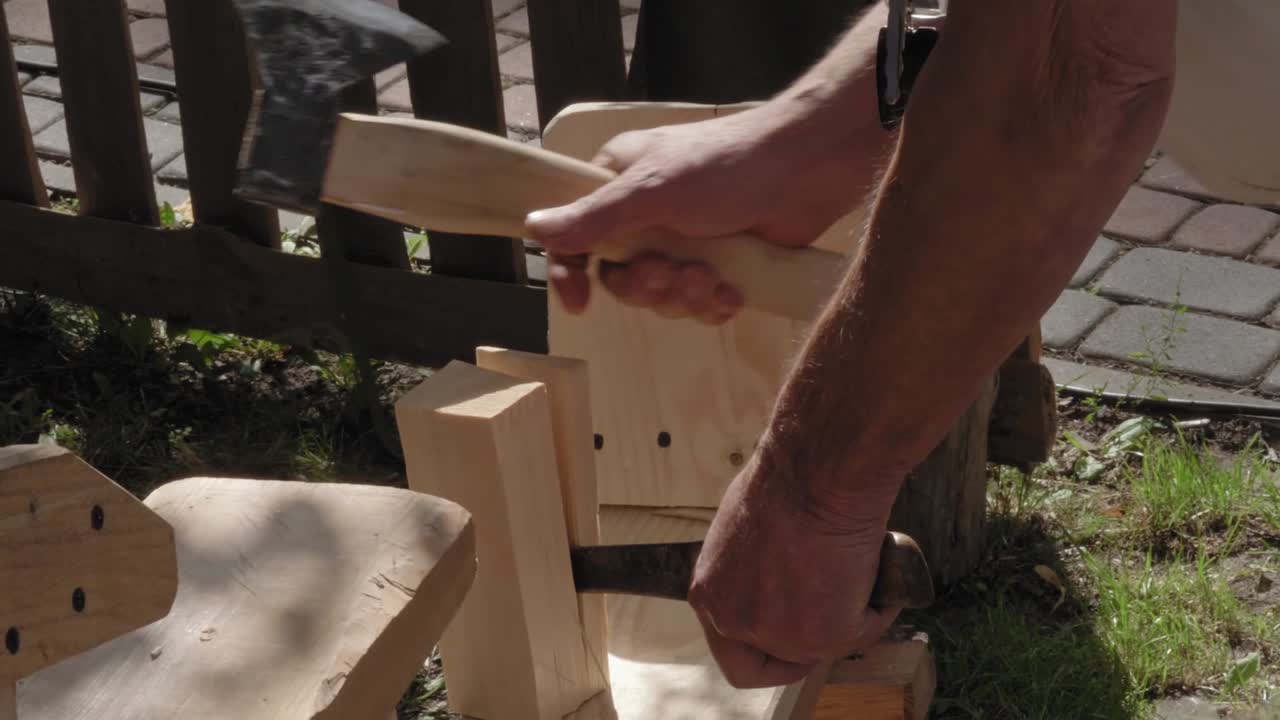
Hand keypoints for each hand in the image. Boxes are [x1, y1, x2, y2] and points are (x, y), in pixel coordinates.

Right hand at [523, 104, 876, 323]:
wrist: (806, 170)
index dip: (572, 272)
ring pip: (662, 296)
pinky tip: (731, 292)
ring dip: (684, 296)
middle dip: (647, 286)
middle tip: (671, 274)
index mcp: (619, 184)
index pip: (576, 237)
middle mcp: (647, 214)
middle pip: (621, 277)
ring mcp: (686, 241)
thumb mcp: (651, 191)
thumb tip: (533, 228)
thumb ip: (594, 217)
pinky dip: (713, 304)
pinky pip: (699, 305)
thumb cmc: (726, 166)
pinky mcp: (721, 264)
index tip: (579, 302)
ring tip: (710, 279)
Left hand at [687, 453, 901, 688]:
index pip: (732, 652)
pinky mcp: (826, 635)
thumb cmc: (783, 482)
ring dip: (846, 619)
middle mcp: (735, 623)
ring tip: (861, 576)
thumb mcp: (743, 532)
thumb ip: (750, 570)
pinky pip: (864, 629)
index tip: (790, 640)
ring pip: (823, 647)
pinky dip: (878, 607)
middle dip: (804, 651)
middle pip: (772, 662)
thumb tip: (775, 577)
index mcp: (708, 596)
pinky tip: (880, 572)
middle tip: (833, 626)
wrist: (817, 473)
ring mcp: (780, 635)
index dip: (765, 651)